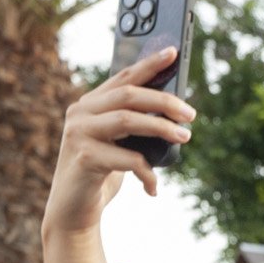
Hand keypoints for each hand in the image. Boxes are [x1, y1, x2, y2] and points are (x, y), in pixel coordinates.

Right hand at [45, 49, 190, 227]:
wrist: (73, 210)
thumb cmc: (101, 174)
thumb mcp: (119, 144)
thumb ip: (134, 125)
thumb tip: (175, 112)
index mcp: (89, 104)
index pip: (122, 77)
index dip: (148, 64)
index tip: (173, 52)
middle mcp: (80, 113)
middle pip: (128, 95)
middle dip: (164, 101)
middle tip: (191, 114)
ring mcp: (79, 134)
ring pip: (127, 120)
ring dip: (161, 128)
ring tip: (184, 137)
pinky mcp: (84, 158)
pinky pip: (127, 158)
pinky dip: (147, 172)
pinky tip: (154, 187)